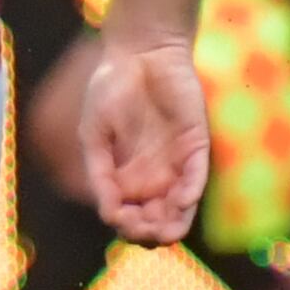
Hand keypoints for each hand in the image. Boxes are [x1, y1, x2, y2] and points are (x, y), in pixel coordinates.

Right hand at [78, 33, 208, 244]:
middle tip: (137, 226)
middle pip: (155, 221)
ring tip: (158, 226)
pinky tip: (177, 202)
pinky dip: (189, 197)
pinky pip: (196, 180)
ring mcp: (176, 165)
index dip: (125, 226)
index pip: (129, 216)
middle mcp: (152, 177)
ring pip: (179, 210)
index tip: (117, 219)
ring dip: (170, 225)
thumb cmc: (109, 91)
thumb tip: (109, 213)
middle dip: (147, 233)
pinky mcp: (196, 148)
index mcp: (124, 177)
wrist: (139, 57)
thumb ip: (101, 173)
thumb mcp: (93, 136)